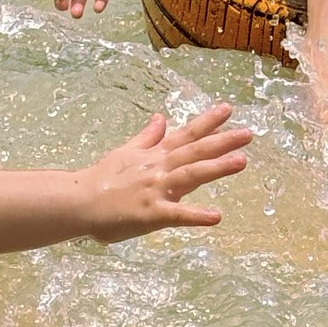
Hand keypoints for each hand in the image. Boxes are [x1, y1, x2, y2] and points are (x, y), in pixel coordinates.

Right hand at [76, 103, 251, 239]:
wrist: (79, 202)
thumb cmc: (101, 179)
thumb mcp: (125, 152)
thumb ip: (147, 137)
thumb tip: (161, 118)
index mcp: (154, 155)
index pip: (185, 134)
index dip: (208, 122)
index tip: (228, 109)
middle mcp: (158, 168)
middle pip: (195, 151)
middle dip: (222, 141)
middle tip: (248, 134)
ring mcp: (155, 190)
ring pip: (190, 175)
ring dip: (216, 168)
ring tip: (241, 162)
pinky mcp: (150, 213)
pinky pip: (176, 215)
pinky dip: (196, 215)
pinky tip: (216, 217)